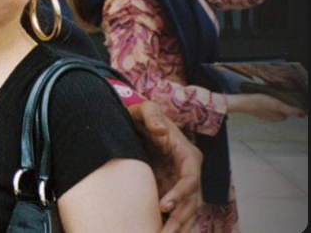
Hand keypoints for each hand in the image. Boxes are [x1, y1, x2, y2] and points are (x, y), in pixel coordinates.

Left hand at [127, 100, 201, 232]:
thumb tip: (162, 132)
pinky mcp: (170, 189)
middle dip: (180, 220)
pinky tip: (160, 232)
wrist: (137, 123)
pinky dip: (171, 224)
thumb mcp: (146, 109)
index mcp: (188, 155)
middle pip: (191, 201)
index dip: (180, 195)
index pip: (190, 180)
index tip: (163, 206)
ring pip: (187, 211)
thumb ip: (152, 116)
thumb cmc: (143, 115)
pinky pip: (176, 211)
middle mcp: (189, 172)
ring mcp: (181, 183)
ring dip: (178, 227)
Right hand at [229, 93, 305, 121]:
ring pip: (275, 106)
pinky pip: (267, 105)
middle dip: (282, 101)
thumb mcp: (277, 105)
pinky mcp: (258, 110)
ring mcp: (265, 115)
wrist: (241, 102)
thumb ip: (290, 110)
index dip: (289, 103)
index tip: (285, 96)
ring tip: (271, 93)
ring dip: (274, 100)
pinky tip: (263, 96)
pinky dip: (267, 100)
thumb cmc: (259, 103)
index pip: (289, 110)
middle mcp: (273, 118)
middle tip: (278, 93)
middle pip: (282, 108)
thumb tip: (302, 115)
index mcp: (279, 118)